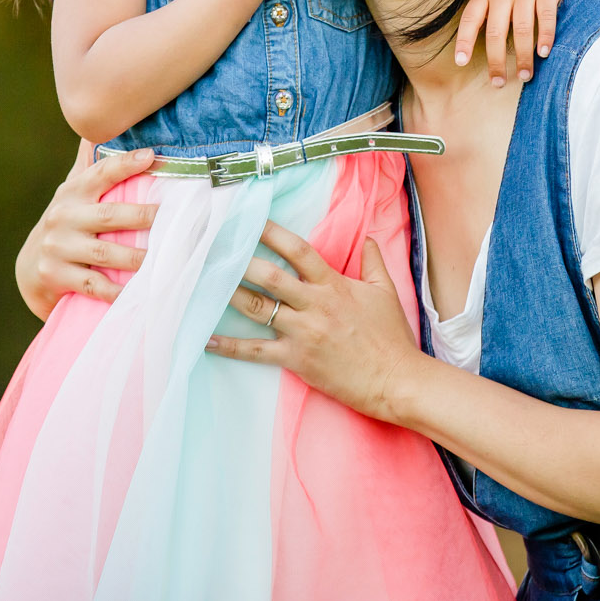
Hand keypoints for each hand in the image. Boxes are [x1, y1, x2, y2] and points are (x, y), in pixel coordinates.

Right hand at [13, 140, 158, 319]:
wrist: (31, 267)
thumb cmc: (67, 222)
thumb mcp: (75, 191)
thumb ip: (93, 166)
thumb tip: (101, 126)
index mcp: (73, 191)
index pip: (101, 172)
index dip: (125, 163)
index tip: (152, 156)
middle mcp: (63, 216)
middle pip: (109, 215)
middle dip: (142, 216)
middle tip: (172, 218)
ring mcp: (58, 247)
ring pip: (104, 252)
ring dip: (136, 256)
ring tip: (164, 257)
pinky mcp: (56, 275)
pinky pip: (94, 284)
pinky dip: (117, 290)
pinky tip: (139, 292)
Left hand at [205, 220, 426, 421]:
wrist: (396, 380)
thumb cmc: (392, 337)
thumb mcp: (386, 292)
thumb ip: (373, 262)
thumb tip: (369, 239)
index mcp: (334, 285)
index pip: (299, 250)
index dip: (273, 232)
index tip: (250, 220)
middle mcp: (314, 305)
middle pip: (270, 276)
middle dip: (241, 260)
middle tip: (216, 246)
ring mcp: (303, 332)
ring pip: (258, 308)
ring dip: (230, 293)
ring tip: (204, 282)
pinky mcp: (296, 359)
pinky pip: (256, 351)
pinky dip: (230, 346)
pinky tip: (207, 339)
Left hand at [455, 0, 574, 85]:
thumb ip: (481, 0)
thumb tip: (472, 31)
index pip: (470, 19)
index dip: (464, 41)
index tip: (460, 62)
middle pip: (496, 33)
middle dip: (497, 62)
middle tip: (498, 83)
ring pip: (522, 30)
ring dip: (523, 57)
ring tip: (525, 76)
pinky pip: (546, 17)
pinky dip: (545, 37)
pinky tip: (544, 53)